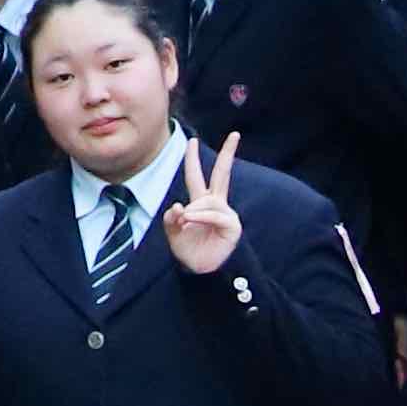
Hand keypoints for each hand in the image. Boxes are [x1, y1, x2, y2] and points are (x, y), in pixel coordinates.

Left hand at [163, 135, 244, 281]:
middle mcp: (214, 205)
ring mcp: (225, 214)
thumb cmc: (188, 251)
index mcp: (200, 203)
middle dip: (228, 154)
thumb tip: (179, 207)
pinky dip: (200, 217)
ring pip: (207, 201)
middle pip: (222, 174)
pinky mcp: (232, 225)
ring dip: (193, 211)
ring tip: (185, 221)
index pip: (197, 176)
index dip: (193, 159)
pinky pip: (214, 214)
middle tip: (235, 134)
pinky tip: (191, 220)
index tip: (191, 140)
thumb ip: (171, 219)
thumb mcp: (173, 233)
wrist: (201, 271)